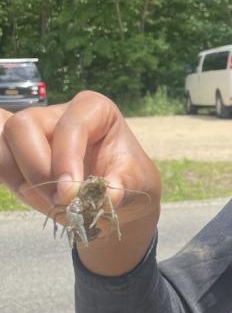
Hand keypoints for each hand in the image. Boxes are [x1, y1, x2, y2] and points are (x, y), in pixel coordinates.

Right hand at [0, 91, 160, 274]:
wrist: (115, 195)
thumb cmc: (128, 179)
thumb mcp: (136, 183)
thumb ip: (121, 187)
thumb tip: (106, 196)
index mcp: (94, 109)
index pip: (70, 126)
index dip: (66, 158)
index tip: (70, 192)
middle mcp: (58, 114)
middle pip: (23, 126)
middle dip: (36, 168)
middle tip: (59, 200)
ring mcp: (33, 132)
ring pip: (2, 142)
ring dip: (18, 177)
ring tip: (49, 202)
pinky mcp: (15, 154)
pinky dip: (7, 176)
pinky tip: (31, 195)